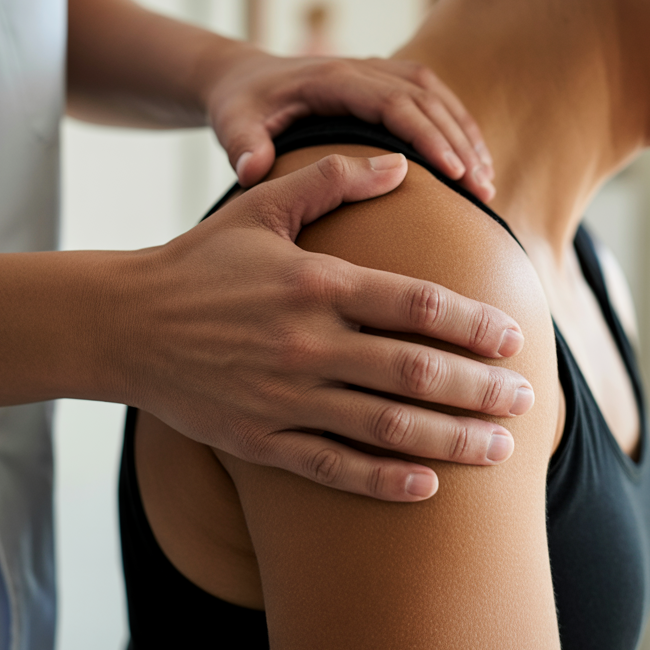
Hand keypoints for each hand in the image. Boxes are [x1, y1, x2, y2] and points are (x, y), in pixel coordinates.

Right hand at [119, 154, 528, 501]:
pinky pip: (333, 468)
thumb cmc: (198, 261)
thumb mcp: (261, 207)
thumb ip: (332, 181)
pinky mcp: (260, 440)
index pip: (417, 305)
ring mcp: (284, 397)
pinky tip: (428, 486)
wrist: (123, 324)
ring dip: (451, 440)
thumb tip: (399, 162)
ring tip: (500, 450)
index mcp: (316, 283)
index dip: (475, 323)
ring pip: (386, 427)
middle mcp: (307, 343)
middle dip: (480, 388)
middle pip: (415, 371)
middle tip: (526, 398)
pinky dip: (384, 481)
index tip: (514, 336)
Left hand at [204, 48, 495, 200]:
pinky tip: (472, 162)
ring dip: (465, 134)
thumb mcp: (232, 123)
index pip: (395, 104)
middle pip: (426, 99)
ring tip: (487, 182)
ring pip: (437, 95)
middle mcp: (362, 68)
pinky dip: (456, 126)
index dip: (428, 137)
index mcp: (334, 78)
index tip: (455, 174)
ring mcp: (377, 71)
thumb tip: (250, 172)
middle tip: (482, 192)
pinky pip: (432, 97)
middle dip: (459, 143)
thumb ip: (240, 145)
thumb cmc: (240, 106)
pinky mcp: (385, 82)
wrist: (242, 79)